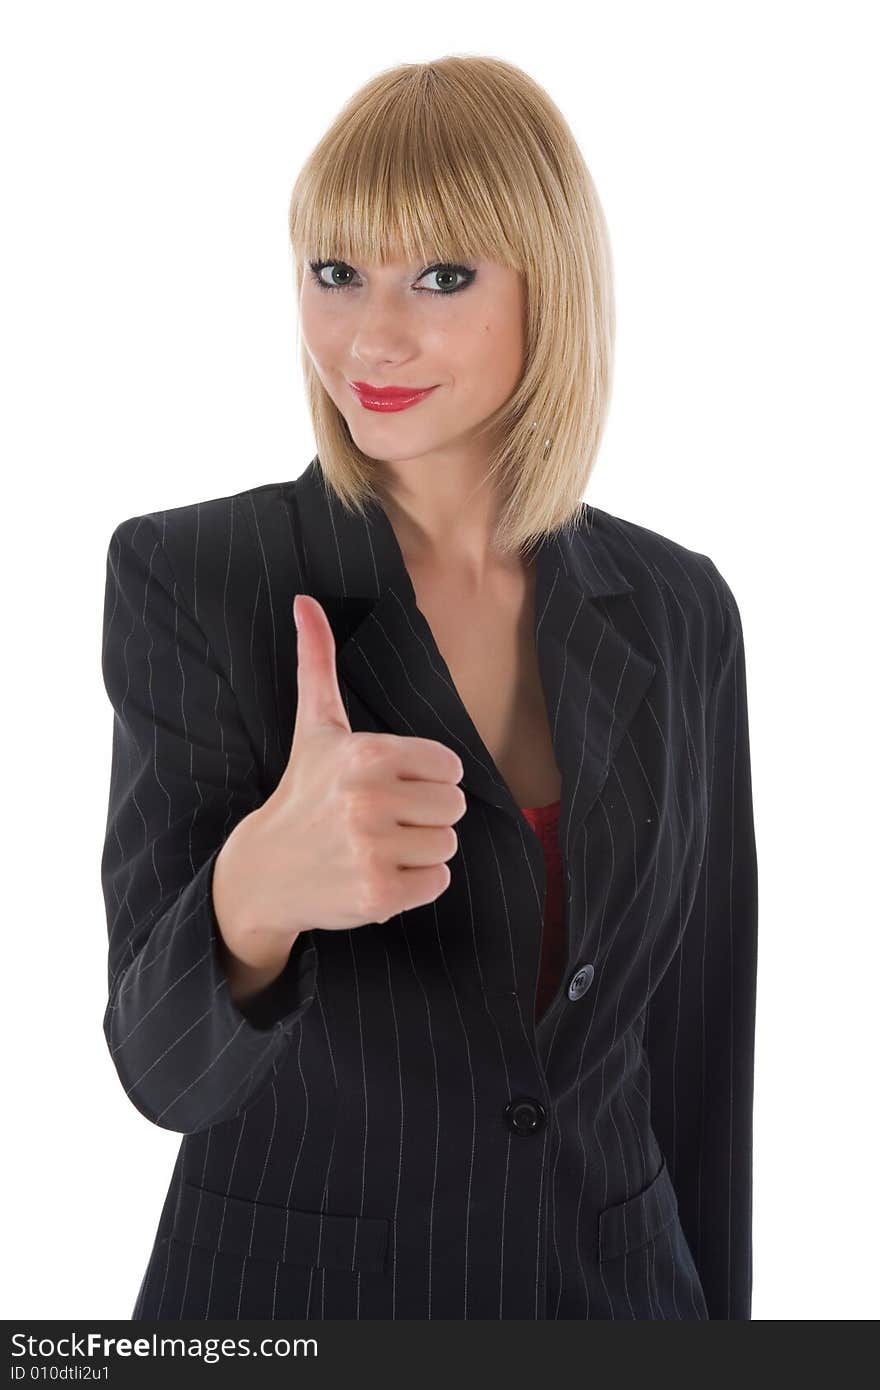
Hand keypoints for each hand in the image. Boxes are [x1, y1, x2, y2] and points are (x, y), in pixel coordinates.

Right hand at [213, 592, 466, 973]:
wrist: (263, 872)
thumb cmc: (302, 792)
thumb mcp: (315, 727)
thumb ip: (318, 662)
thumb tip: (305, 601)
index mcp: (366, 753)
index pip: (450, 767)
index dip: (426, 779)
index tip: (389, 786)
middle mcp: (369, 800)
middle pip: (454, 808)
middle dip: (425, 816)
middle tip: (382, 820)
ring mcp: (372, 850)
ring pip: (448, 845)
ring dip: (420, 851)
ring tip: (377, 847)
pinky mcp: (378, 895)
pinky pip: (437, 883)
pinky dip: (414, 885)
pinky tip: (377, 874)